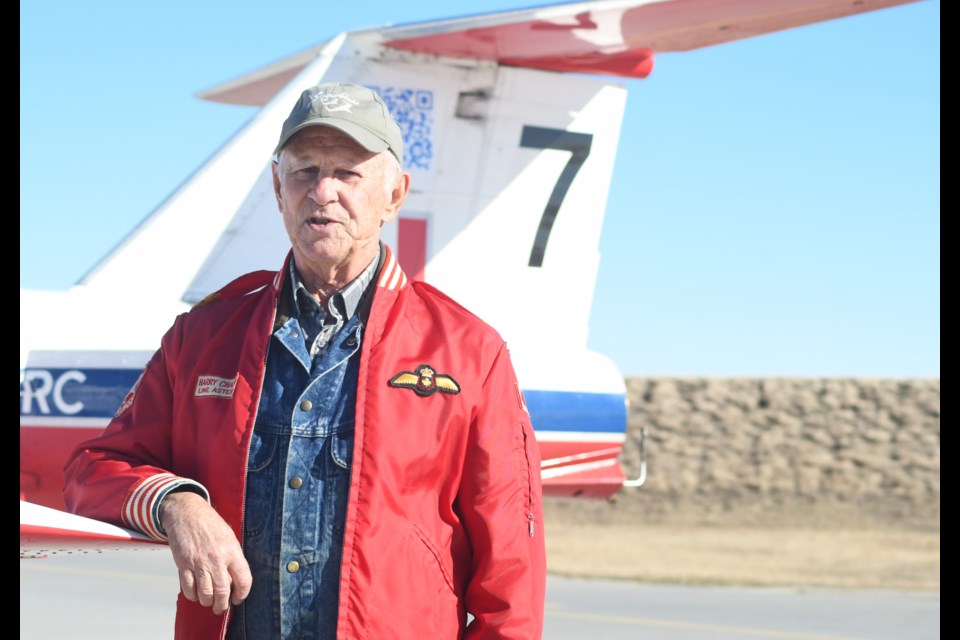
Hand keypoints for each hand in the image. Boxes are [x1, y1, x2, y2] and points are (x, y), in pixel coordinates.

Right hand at [159, 491, 252, 614]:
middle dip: (223, 605)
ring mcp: (199, 563)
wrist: (187, 512)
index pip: (244, 580)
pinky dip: (192, 595)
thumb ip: (233, 558)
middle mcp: (217, 559)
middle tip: (221, 607)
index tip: (238, 599)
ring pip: (205, 594)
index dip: (243, 594)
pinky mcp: (183, 565)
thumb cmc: (210, 524)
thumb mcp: (229, 537)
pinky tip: (196, 593)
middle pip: (222, 592)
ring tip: (209, 601)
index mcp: (232, 551)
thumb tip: (235, 581)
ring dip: (207, 602)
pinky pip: (188, 589)